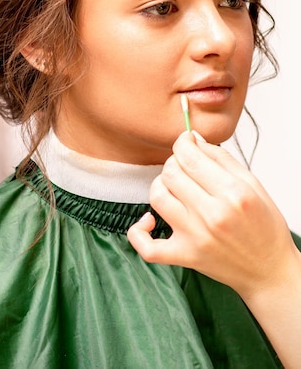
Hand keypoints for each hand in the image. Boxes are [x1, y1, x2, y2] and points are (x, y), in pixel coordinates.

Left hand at [127, 131, 297, 300]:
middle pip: (171, 173)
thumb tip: (193, 140)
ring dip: (161, 186)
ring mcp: (196, 237)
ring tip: (174, 189)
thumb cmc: (263, 226)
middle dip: (175, 163)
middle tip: (185, 168)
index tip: (186, 142)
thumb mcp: (253, 184)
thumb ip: (221, 158)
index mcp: (233, 193)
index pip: (191, 157)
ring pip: (157, 197)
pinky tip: (149, 220)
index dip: (183, 143)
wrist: (269, 270)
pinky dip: (139, 232)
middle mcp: (213, 214)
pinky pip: (147, 247)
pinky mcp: (185, 257)